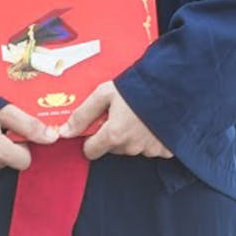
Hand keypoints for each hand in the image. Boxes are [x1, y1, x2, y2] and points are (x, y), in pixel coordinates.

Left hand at [58, 81, 172, 161]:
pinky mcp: (165, 149)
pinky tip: (152, 122)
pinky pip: (151, 149)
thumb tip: (64, 132)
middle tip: (121, 112)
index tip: (97, 126)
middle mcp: (131, 147)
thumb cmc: (135, 87)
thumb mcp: (104, 93)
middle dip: (113, 133)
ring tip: (138, 114)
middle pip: (112, 147)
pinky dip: (150, 138)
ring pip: (131, 147)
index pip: (91, 151)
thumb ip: (82, 114)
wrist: (171, 85)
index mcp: (114, 135)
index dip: (91, 138)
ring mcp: (149, 150)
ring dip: (131, 135)